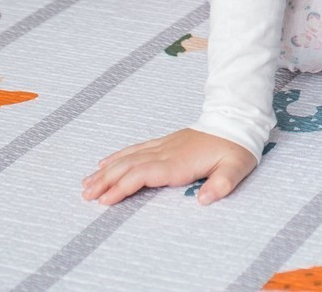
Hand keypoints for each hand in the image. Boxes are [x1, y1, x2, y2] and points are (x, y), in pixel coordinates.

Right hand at [82, 128, 258, 205]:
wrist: (236, 122)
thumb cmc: (237, 149)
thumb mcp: (236, 167)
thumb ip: (222, 184)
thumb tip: (205, 199)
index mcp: (179, 162)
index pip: (144, 175)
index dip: (123, 186)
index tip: (104, 199)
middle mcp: (166, 153)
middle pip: (129, 166)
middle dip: (105, 180)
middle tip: (85, 195)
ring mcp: (164, 146)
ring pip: (128, 157)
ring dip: (106, 170)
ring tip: (86, 183)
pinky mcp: (165, 142)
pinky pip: (136, 148)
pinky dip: (118, 156)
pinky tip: (104, 162)